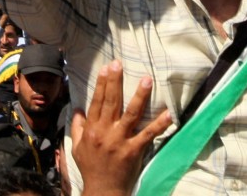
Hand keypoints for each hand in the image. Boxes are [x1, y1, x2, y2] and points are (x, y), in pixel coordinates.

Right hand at [72, 60, 170, 195]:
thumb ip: (78, 127)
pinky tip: (168, 114)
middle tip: (119, 63)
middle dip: (115, 82)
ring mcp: (120, 141)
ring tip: (147, 79)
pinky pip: (148, 135)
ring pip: (130, 114)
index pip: (97, 102)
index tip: (107, 68)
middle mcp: (105, 133)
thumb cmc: (91, 169)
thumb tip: (78, 109)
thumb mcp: (78, 148)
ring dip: (139, 96)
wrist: (102, 191)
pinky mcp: (133, 151)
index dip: (102, 84)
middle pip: (111, 102)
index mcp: (92, 130)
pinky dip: (159, 124)